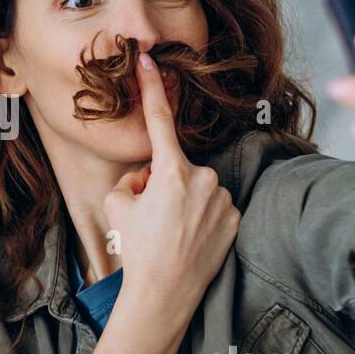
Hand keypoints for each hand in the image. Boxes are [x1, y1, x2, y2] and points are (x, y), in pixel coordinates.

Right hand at [103, 52, 241, 320]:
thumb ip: (133, 178)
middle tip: (152, 218)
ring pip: (198, 188)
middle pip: (177, 168)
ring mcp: (223, 199)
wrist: (164, 294)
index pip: (159, 121)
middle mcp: (204, 179)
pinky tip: (191, 240)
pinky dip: (203, 218)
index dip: (152, 88)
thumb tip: (150, 175)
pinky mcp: (236, 218)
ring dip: (185, 202)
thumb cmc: (137, 249)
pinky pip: (215, 206)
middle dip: (164, 183)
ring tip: (172, 234)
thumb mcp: (118, 206)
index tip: (149, 59)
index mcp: (172, 172)